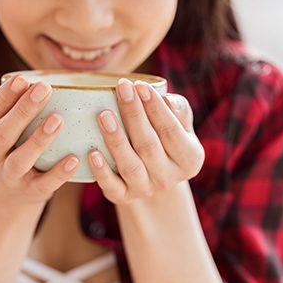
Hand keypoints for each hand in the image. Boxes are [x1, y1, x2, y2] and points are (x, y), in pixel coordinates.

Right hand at [0, 74, 79, 205]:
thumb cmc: (3, 145)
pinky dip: (59, 173)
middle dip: (22, 111)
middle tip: (44, 88)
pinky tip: (74, 159)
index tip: (22, 79)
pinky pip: (44, 184)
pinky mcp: (30, 193)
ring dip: (39, 139)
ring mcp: (8, 177)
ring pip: (20, 160)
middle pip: (2, 134)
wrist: (6, 194)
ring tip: (58, 119)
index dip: (3, 97)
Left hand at [86, 78, 203, 205]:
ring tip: (104, 115)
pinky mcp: (124, 197)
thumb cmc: (164, 136)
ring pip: (130, 166)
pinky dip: (101, 171)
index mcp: (190, 158)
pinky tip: (92, 153)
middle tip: (121, 89)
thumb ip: (177, 109)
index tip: (140, 85)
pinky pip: (112, 187)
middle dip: (134, 115)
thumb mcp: (179, 123)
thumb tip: (166, 100)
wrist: (152, 172)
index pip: (171, 130)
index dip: (155, 108)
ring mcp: (146, 190)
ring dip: (116, 140)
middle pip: (149, 146)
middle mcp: (170, 178)